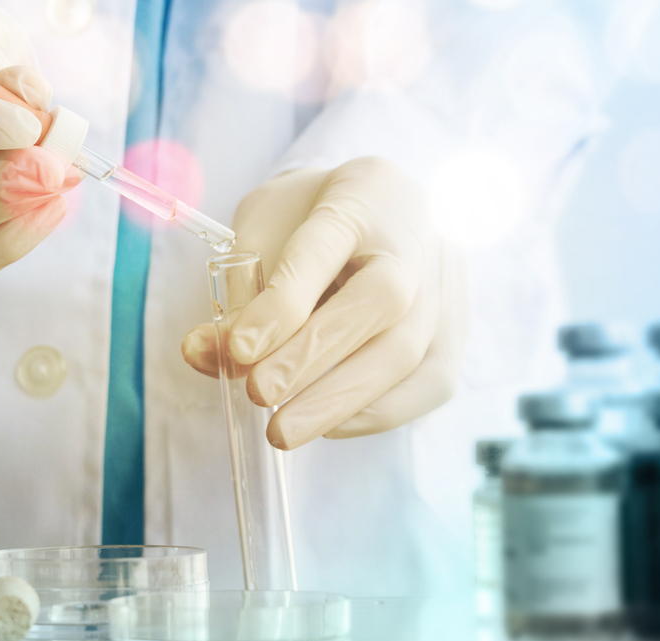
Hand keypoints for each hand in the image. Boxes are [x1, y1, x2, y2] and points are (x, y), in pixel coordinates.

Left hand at [182, 157, 468, 449]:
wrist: (386, 212)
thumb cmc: (314, 218)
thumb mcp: (265, 228)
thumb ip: (238, 287)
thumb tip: (202, 353)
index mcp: (364, 191)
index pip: (323, 247)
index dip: (282, 303)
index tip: (239, 352)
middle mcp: (418, 235)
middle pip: (381, 302)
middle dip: (312, 358)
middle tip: (259, 396)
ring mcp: (446, 284)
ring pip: (408, 351)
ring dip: (339, 400)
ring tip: (283, 431)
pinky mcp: (457, 329)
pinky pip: (430, 382)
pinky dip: (376, 412)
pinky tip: (329, 424)